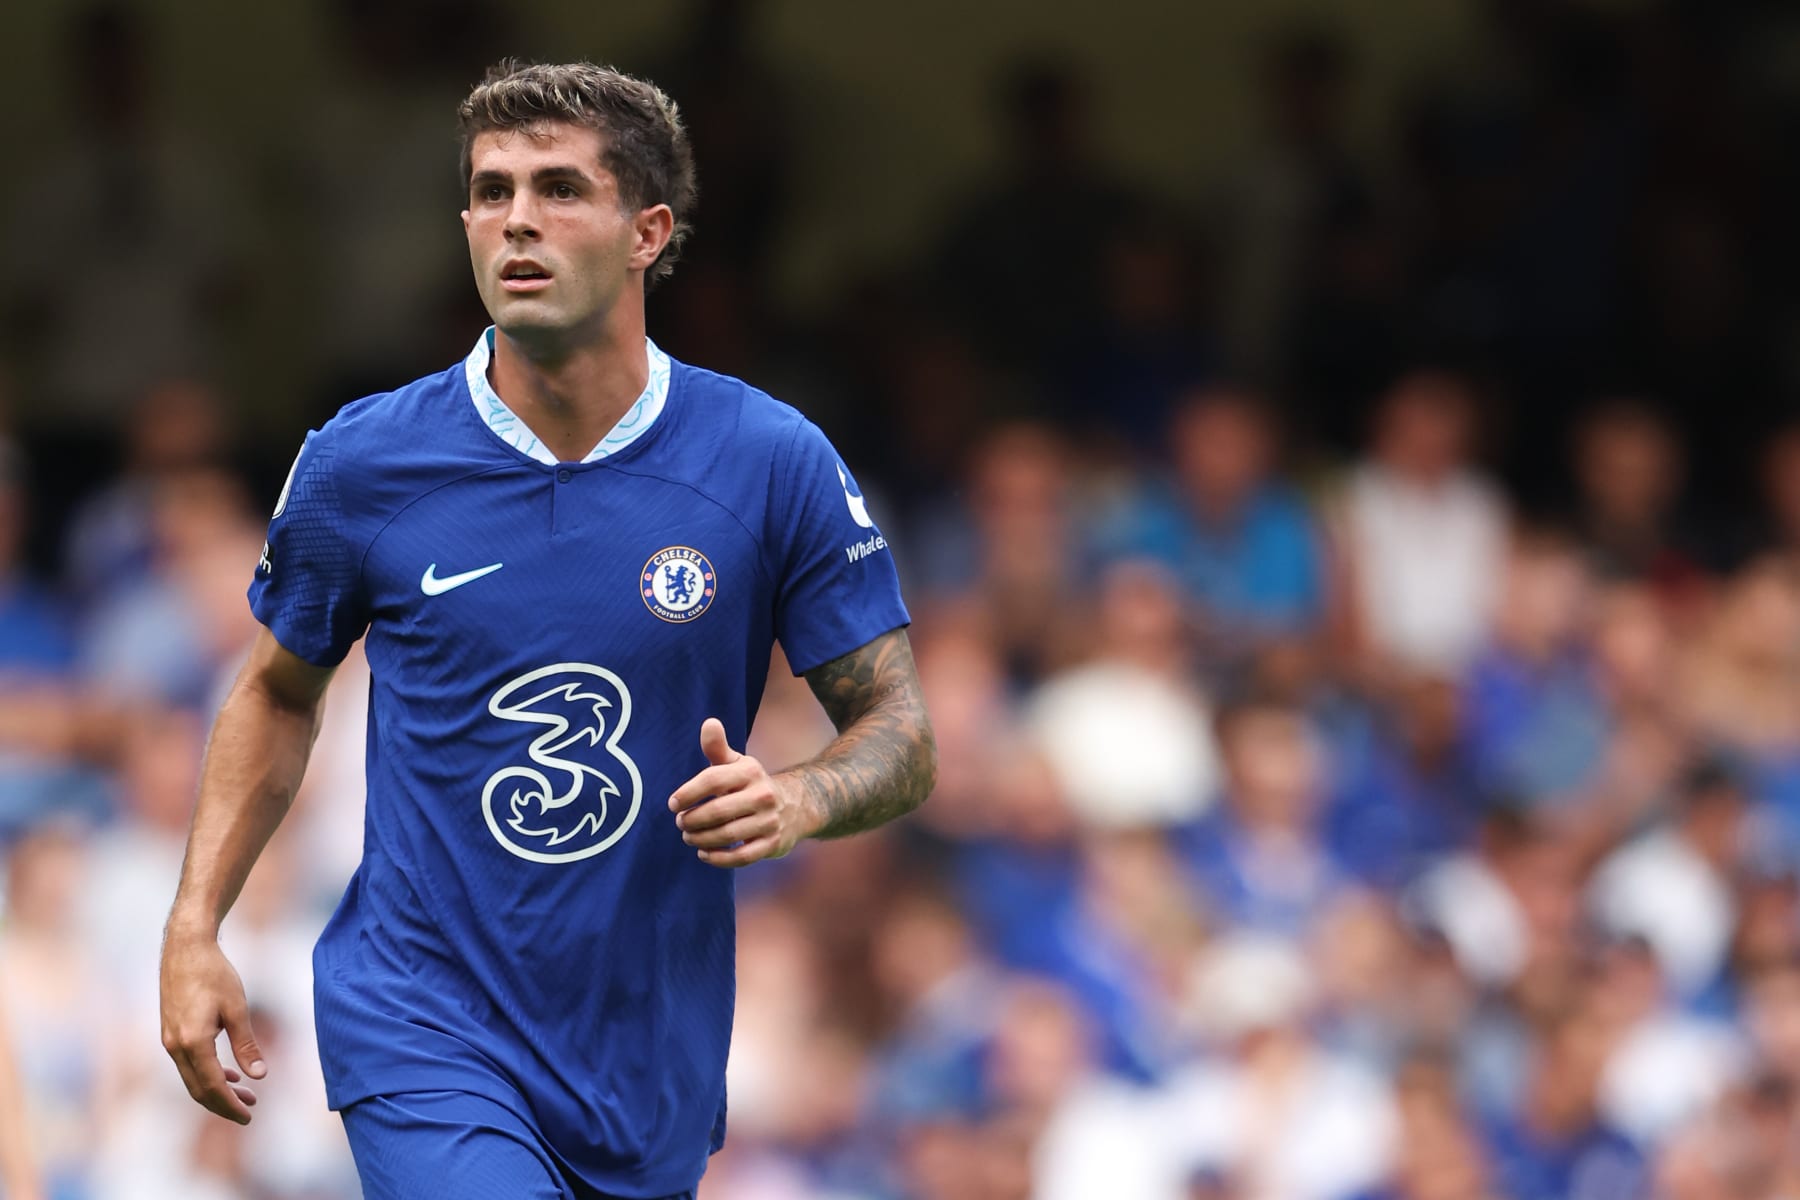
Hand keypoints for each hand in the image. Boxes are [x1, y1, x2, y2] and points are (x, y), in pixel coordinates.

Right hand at [159, 931, 263, 1123]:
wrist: (185, 949)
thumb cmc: (214, 974)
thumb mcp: (237, 1009)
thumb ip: (247, 1045)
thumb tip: (259, 1076)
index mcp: (193, 1042)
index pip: (212, 1086)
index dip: (230, 1104)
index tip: (249, 1114)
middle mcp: (176, 1046)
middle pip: (198, 1089)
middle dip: (223, 1104)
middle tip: (249, 1111)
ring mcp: (170, 1041)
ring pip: (192, 1078)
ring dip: (216, 1089)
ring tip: (245, 1094)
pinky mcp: (170, 1033)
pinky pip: (188, 1064)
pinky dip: (207, 1073)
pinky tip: (227, 1073)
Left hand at [668, 718, 816, 867]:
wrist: (795, 806)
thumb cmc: (752, 784)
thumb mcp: (737, 763)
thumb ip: (718, 747)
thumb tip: (709, 723)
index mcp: (750, 772)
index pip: (712, 780)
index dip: (688, 793)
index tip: (673, 804)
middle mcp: (762, 795)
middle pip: (717, 811)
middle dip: (692, 820)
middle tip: (681, 823)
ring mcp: (769, 821)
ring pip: (726, 835)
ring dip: (701, 839)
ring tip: (689, 837)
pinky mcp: (772, 844)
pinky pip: (741, 856)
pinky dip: (718, 858)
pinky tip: (704, 853)